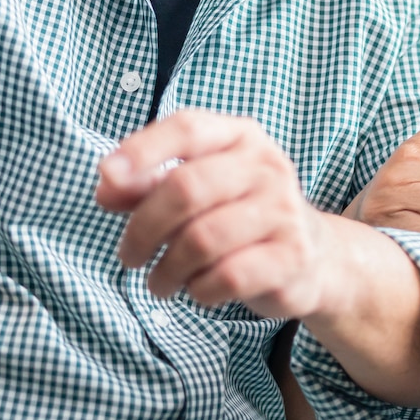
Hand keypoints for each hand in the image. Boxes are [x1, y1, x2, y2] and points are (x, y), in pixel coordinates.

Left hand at [96, 109, 337, 317]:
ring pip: (202, 239)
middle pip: (187, 188)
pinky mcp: (293, 255)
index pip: (188, 128)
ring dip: (166, 269)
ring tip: (158, 283)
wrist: (314, 256)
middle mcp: (267, 166)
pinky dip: (200, 290)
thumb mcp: (195, 191)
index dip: (142, 149)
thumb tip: (106, 186)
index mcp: (240, 137)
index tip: (107, 176)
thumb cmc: (238, 217)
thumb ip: (147, 185)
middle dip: (144, 228)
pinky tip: (198, 290)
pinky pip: (227, 276)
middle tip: (129, 256)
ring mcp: (284, 210)